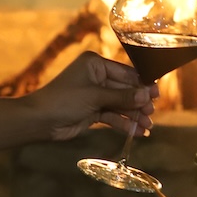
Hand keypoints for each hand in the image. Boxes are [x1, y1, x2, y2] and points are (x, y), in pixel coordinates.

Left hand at [27, 52, 156, 141]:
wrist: (40, 120)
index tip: (156, 94)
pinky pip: (113, 116)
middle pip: (125, 90)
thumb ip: (122, 97)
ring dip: (133, 115)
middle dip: (139, 103)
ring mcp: (95, 95)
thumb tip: (147, 95)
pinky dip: (124, 123)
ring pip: (120, 104)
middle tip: (152, 113)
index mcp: (95, 64)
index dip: (141, 84)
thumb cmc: (64, 100)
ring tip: (148, 127)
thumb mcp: (95, 96)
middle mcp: (96, 77)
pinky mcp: (93, 111)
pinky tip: (136, 132)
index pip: (125, 73)